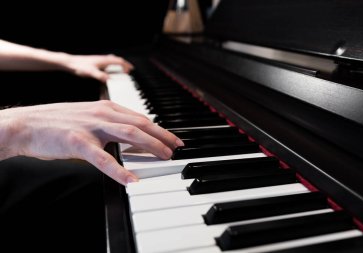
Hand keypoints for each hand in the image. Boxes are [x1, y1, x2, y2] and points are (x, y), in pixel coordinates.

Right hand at [0, 100, 183, 184]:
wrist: (27, 124)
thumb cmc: (59, 122)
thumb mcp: (90, 117)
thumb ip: (110, 124)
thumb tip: (131, 136)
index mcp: (106, 108)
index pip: (140, 118)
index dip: (160, 128)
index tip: (173, 138)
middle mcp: (102, 113)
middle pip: (140, 124)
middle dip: (162, 136)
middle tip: (176, 148)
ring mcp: (91, 127)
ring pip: (129, 135)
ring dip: (151, 146)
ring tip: (165, 156)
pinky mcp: (78, 142)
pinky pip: (103, 158)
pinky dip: (120, 170)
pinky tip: (132, 180)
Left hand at [64, 54, 133, 82]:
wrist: (70, 63)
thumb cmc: (80, 66)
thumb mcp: (91, 72)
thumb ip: (100, 76)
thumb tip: (109, 79)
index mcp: (104, 60)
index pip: (119, 61)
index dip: (126, 65)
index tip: (131, 69)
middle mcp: (102, 59)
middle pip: (116, 60)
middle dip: (123, 65)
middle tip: (128, 70)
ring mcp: (99, 61)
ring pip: (111, 61)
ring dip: (117, 65)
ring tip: (121, 70)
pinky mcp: (95, 63)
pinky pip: (106, 64)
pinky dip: (111, 66)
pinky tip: (108, 71)